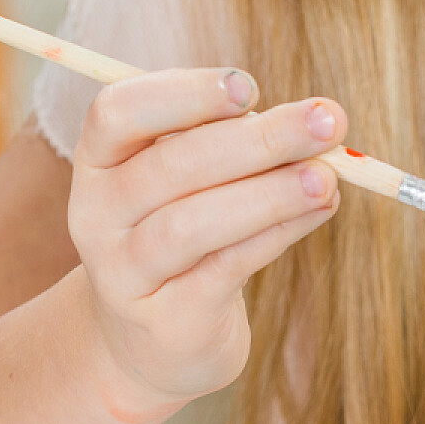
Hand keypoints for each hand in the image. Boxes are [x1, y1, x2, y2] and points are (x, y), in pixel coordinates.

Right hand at [67, 71, 343, 415]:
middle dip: (258, 140)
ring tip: (326, 178)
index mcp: (99, 160)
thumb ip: (237, 145)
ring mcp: (124, 272)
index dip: (182, 94)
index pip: (117, 112)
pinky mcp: (165, 319)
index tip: (249, 86)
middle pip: (169, 166)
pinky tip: (318, 211)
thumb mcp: (194, 180)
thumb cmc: (183, 232)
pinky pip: (224, 269)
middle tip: (328, 122)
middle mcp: (97, 214)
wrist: (151, 337)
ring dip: (269, 194)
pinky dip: (275, 235)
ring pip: (192, 225)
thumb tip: (316, 124)